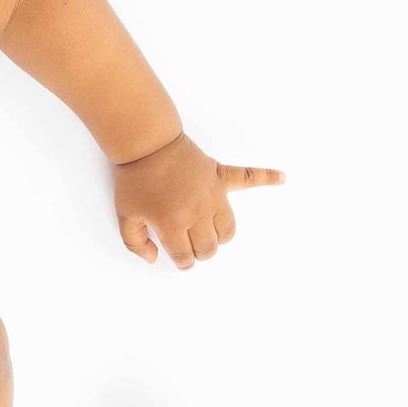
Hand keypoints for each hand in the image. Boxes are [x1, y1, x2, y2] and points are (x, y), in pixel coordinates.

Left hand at [112, 133, 283, 269]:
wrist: (146, 145)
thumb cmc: (135, 180)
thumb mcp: (124, 215)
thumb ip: (135, 242)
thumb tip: (154, 258)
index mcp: (173, 224)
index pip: (186, 256)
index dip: (182, 262)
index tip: (180, 259)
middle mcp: (198, 213)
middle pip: (209, 247)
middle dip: (199, 251)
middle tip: (188, 243)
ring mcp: (213, 195)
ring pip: (228, 229)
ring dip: (220, 235)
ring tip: (207, 231)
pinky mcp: (220, 176)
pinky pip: (248, 177)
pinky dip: (266, 176)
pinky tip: (282, 178)